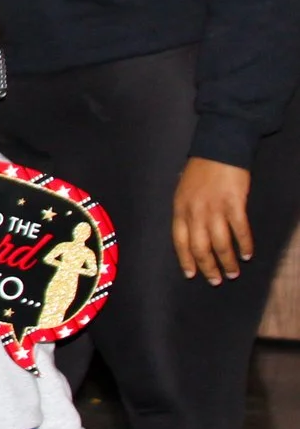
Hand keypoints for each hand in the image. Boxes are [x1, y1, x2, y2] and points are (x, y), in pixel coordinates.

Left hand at [172, 157, 252, 283]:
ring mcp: (215, 209)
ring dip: (227, 261)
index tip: (191, 275)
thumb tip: (189, 233)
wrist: (219, 148)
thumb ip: (186, 212)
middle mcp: (195, 212)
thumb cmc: (200, 170)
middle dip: (208, 267)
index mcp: (180, 209)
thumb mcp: (183, 191)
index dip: (186, 260)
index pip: (180, 242)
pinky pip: (240, 231)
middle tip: (216, 280)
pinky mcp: (234, 204)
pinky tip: (248, 254)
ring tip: (233, 272)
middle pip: (200, 247)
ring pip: (220, 244)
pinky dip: (244, 245)